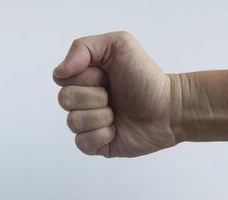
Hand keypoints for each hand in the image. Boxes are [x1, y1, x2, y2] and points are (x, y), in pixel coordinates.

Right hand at [53, 32, 180, 156]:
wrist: (168, 109)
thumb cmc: (145, 77)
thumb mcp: (119, 45)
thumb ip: (83, 48)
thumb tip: (59, 72)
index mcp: (85, 77)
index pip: (62, 78)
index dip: (85, 78)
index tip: (106, 76)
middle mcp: (83, 99)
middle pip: (64, 100)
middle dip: (95, 96)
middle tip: (114, 95)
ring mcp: (89, 122)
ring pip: (73, 122)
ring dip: (101, 116)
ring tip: (117, 113)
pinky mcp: (96, 143)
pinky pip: (82, 142)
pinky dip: (102, 135)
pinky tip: (116, 130)